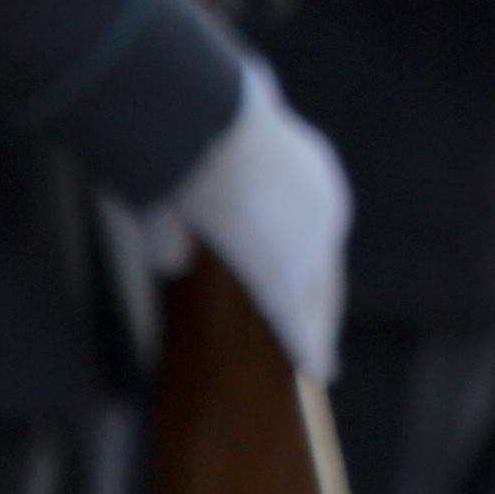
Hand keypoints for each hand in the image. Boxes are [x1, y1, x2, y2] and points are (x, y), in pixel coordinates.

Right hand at [139, 59, 351, 374]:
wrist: (207, 128)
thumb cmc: (194, 133)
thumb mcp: (192, 167)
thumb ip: (182, 216)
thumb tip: (170, 260)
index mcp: (310, 174)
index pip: (315, 228)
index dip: (310, 257)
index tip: (308, 277)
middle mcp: (324, 209)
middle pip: (324, 265)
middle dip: (320, 295)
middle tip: (319, 324)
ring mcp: (312, 245)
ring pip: (319, 295)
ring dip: (317, 325)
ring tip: (320, 356)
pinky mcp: (288, 277)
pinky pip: (301, 319)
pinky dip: (310, 344)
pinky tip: (318, 365)